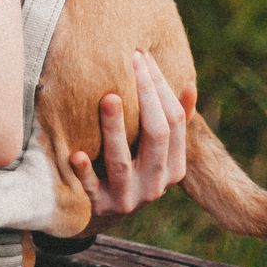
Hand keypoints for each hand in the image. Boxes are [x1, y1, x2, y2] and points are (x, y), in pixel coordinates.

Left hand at [71, 48, 194, 222]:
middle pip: (156, 137)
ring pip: (122, 162)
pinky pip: (91, 188)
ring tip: (108, 98)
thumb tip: (189, 86)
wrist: (101, 210)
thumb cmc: (132, 165)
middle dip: (146, 98)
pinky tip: (76, 153)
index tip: (143, 56)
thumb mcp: (155, 150)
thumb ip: (172, 123)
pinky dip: (85, 171)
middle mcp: (156, 184)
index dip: (161, 87)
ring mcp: (129, 198)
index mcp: (174, 167)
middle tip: (131, 63)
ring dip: (115, 129)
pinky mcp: (100, 206)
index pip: (175, 122)